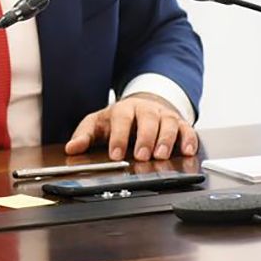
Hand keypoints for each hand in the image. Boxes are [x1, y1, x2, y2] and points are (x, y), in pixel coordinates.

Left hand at [64, 93, 197, 161]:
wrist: (143, 105)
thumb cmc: (119, 119)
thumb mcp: (98, 124)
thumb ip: (85, 135)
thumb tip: (72, 148)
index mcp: (124, 109)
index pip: (121, 119)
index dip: (119, 136)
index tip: (116, 154)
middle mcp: (145, 110)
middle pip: (147, 119)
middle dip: (145, 138)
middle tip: (141, 155)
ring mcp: (163, 115)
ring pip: (168, 124)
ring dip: (166, 140)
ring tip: (161, 155)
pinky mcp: (179, 123)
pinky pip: (187, 129)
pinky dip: (188, 139)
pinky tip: (187, 150)